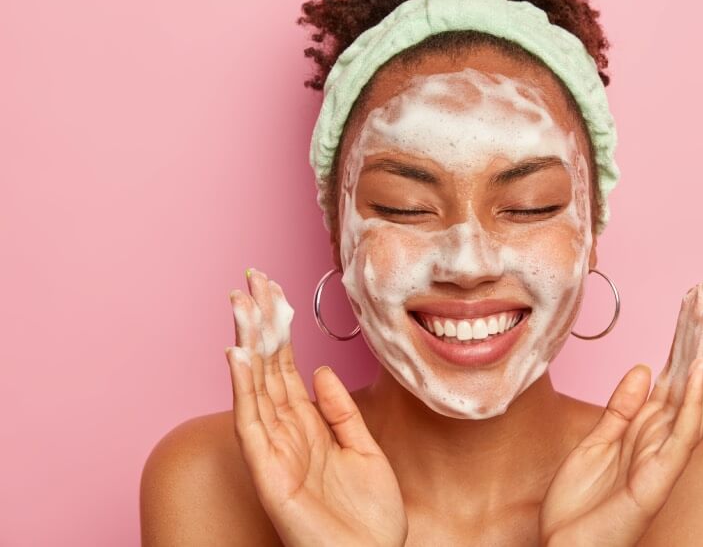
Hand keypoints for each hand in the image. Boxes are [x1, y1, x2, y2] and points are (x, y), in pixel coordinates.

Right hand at [224, 268, 407, 546]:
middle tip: (248, 281)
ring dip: (246, 344)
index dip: (279, 329)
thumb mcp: (364, 450)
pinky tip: (238, 357)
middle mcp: (287, 434)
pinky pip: (252, 426)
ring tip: (239, 305)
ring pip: (254, 387)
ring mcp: (275, 452)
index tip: (271, 291)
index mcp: (310, 426)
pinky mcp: (270, 474)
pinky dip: (243, 391)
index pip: (287, 367)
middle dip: (258, 325)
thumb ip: (341, 411)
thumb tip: (318, 370)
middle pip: (267, 369)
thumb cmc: (370, 516)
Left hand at [539, 274, 702, 545]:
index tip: (694, 296)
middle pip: (689, 376)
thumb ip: (621, 408)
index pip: (672, 371)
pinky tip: (702, 367)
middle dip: (701, 332)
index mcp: (645, 428)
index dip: (684, 333)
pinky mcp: (657, 479)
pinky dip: (694, 399)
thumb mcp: (595, 444)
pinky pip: (682, 434)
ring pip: (695, 397)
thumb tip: (644, 368)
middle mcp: (661, 439)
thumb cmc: (580, 506)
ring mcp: (663, 458)